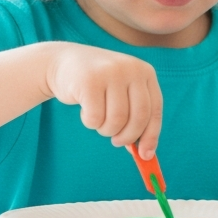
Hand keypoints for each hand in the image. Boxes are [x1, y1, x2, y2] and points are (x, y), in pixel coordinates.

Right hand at [42, 42, 162, 157]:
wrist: (64, 62)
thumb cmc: (98, 85)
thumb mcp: (122, 94)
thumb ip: (135, 117)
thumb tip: (145, 153)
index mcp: (146, 72)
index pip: (154, 110)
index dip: (151, 135)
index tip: (145, 155)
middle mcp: (132, 69)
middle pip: (139, 117)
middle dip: (127, 137)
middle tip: (116, 142)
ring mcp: (111, 73)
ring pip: (117, 120)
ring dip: (106, 130)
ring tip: (99, 120)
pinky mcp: (90, 80)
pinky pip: (95, 118)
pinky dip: (90, 122)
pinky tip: (85, 110)